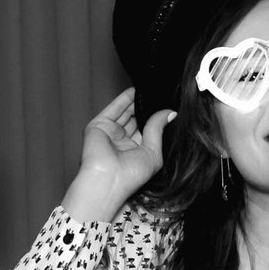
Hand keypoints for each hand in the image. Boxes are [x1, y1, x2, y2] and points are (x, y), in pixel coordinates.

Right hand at [61, 89, 175, 223]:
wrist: (108, 179)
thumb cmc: (131, 175)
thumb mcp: (153, 152)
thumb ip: (158, 130)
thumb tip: (169, 112)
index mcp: (137, 152)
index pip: (147, 130)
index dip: (156, 118)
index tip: (169, 105)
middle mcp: (123, 142)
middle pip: (136, 119)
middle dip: (147, 107)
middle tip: (160, 94)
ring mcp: (110, 133)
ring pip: (125, 112)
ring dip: (136, 101)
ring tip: (151, 89)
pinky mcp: (99, 125)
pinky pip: (114, 109)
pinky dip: (124, 99)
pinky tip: (136, 90)